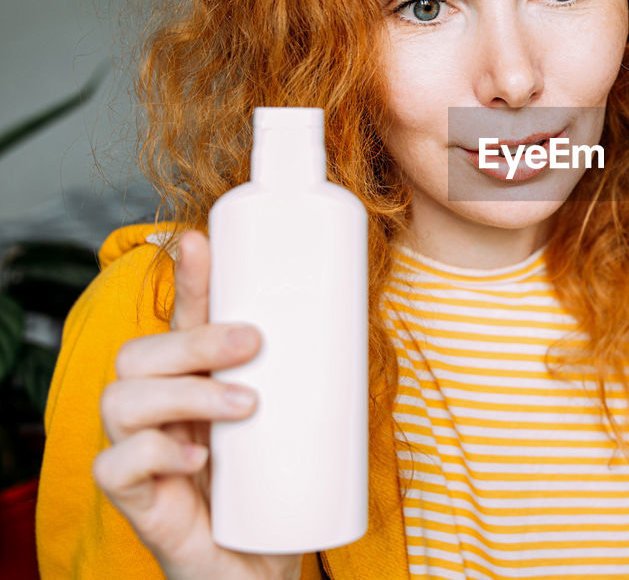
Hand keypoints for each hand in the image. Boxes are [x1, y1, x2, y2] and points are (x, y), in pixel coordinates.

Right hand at [91, 229, 302, 579]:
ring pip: (121, 398)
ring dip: (185, 392)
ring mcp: (140, 453)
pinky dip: (157, 453)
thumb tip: (356, 325)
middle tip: (252, 343)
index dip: (187, 278)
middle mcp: (159, 410)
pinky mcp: (135, 499)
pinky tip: (199, 458)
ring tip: (245, 406)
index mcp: (195, 382)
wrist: (262, 566)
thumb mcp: (296, 424)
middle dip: (194, 339)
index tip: (202, 239)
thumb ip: (311, 380)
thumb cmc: (276, 490)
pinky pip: (115, 464)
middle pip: (139, 352)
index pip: (181, 319)